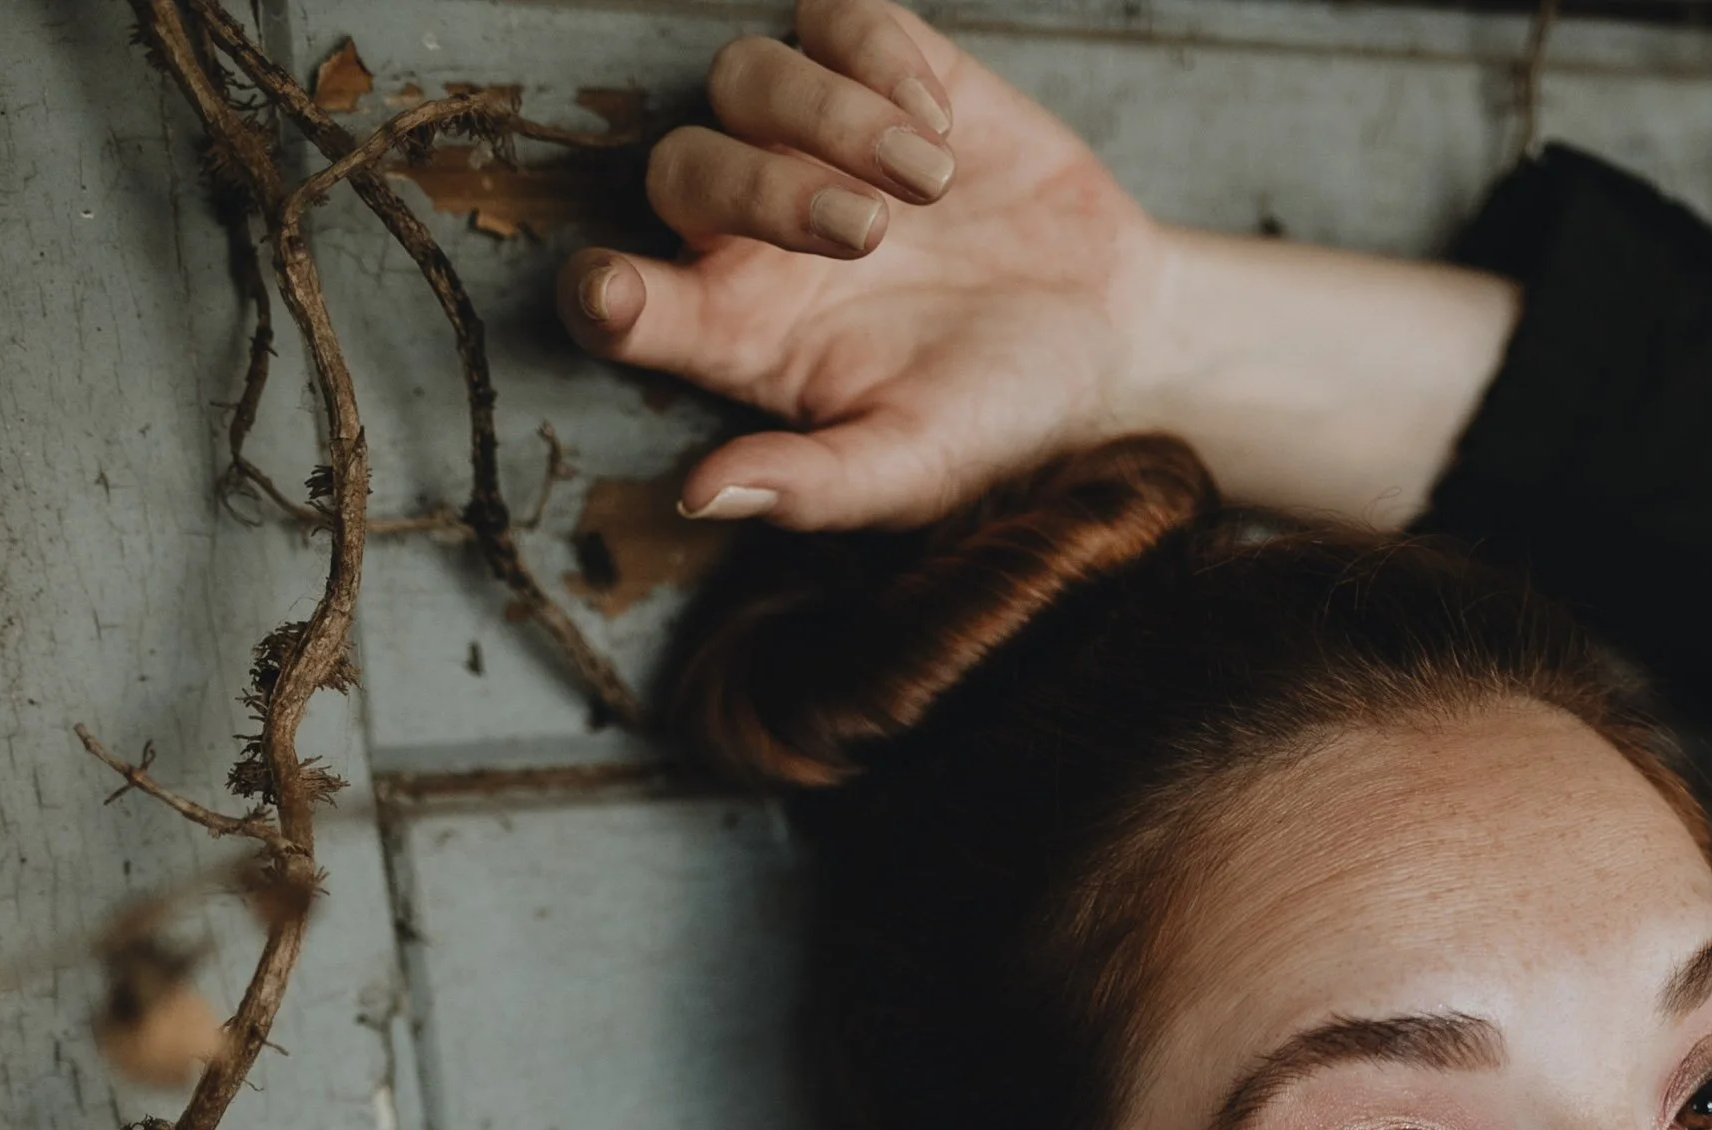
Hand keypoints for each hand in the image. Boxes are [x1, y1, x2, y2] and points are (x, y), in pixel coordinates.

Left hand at [559, 3, 1160, 531]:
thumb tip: (701, 500)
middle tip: (868, 238)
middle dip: (762, 193)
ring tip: (929, 185)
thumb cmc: (995, 415)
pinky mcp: (880, 70)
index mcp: (740, 334)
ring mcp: (810, 141)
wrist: (1109, 336)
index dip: (601, 293)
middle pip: (680, 168)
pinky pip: (831, 18)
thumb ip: (811, 487)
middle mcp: (751, 231)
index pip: (625, 304)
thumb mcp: (911, 470)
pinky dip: (879, 61)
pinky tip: (941, 130)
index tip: (619, 292)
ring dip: (831, 120)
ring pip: (744, 76)